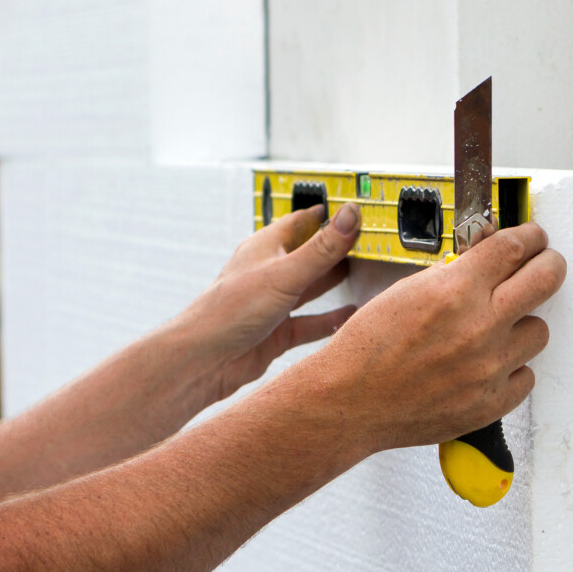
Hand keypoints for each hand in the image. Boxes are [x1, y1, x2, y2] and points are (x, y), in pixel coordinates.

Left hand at [175, 203, 362, 401]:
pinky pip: (310, 323)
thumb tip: (351, 216)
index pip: (301, 222)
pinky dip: (330, 320)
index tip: (355, 210)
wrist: (204, 360)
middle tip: (368, 242)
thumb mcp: (285, 273)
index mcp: (266, 248)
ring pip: (311, 288)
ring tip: (364, 275)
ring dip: (334, 283)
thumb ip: (322, 249)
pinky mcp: (278, 332)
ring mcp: (274, 303)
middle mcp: (270, 272)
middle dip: (336, 249)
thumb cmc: (230, 310)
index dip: (327, 215)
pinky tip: (349, 317)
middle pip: (309, 254)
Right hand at [294, 223, 565, 454]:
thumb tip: (488, 259)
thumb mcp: (407, 290)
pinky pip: (526, 375)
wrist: (350, 403)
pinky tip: (487, 364)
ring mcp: (490, 368)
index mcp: (455, 291)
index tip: (534, 238)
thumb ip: (454, 274)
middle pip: (547, 278)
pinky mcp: (492, 402)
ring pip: (540, 331)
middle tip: (545, 264)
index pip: (515, 247)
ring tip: (497, 328)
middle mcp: (479, 326)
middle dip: (549, 264)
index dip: (531, 237)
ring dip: (522, 324)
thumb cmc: (367, 349)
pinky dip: (511, 368)